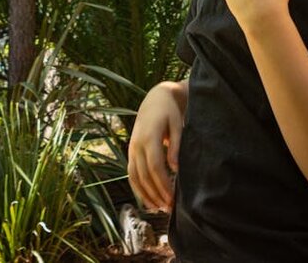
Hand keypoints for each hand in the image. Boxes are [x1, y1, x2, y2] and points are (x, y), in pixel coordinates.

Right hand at [128, 80, 187, 211]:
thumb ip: (176, 146)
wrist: (155, 100)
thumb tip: (175, 169)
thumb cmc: (169, 112)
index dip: (162, 184)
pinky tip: (147, 200)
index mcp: (149, 137)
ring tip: (159, 208)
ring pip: (135, 177)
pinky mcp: (131, 152)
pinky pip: (131, 173)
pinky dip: (137, 188)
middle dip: (156, 194)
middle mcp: (137, 144)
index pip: (155, 166)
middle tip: (169, 208)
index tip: (172, 198)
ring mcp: (132, 148)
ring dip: (145, 195)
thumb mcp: (177, 125)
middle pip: (144, 175)